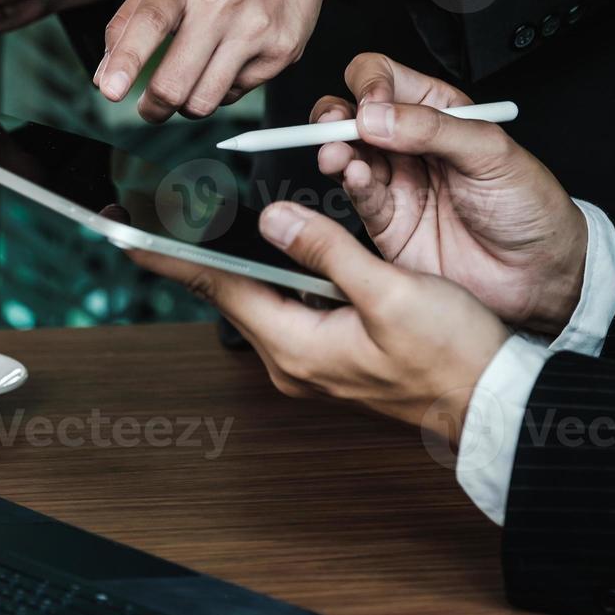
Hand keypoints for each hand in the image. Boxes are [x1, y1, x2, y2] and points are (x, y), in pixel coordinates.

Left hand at [92, 0, 354, 121]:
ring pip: (204, 101)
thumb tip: (103, 77)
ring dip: (187, 104)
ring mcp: (255, 29)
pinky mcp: (282, 51)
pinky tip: (231, 58)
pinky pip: (237, 94)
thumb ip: (128, 22)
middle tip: (149, 108)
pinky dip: (224, 87)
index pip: (151, 23)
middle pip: (176, 82)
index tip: (111, 90)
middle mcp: (221, 3)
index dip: (127, 61)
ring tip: (189, 83)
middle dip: (153, 107)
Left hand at [130, 202, 509, 442]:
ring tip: (195, 222)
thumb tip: (274, 220)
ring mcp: (307, 361)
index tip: (123, 229)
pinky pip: (282, 307)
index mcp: (295, 346)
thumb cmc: (453, 355)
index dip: (167, 254)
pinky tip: (267, 251)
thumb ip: (327, 252)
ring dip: (228, 261)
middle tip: (152, 211)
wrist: (491, 403)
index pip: (216, 287)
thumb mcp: (391, 292)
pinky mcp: (327, 355)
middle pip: (226, 292)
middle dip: (189, 251)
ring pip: (254, 298)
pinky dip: (266, 276)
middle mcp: (290, 359)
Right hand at [314, 53, 586, 335]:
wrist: (537, 275)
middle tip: (338, 126)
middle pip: (353, 114)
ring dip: (335, 151)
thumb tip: (375, 116)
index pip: (386, 79)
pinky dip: (350, 185)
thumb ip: (431, 129)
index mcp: (439, 113)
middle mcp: (411, 145)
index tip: (373, 105)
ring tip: (337, 157)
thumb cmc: (530, 208)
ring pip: (346, 154)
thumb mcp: (492, 152)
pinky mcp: (386, 222)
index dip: (371, 84)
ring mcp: (396, 183)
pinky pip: (357, 196)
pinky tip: (357, 179)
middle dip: (336, 115)